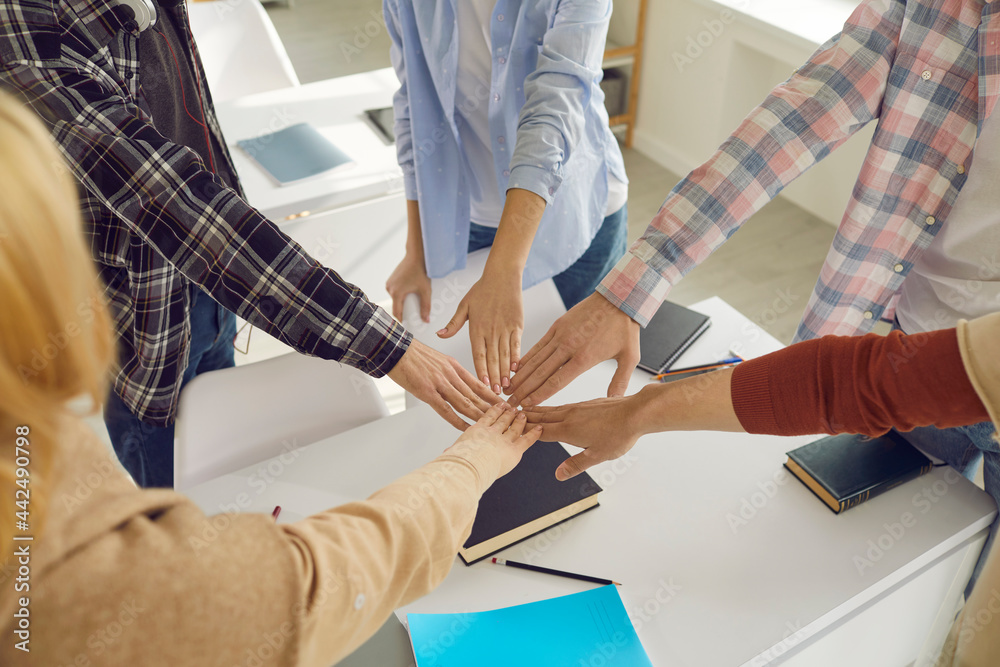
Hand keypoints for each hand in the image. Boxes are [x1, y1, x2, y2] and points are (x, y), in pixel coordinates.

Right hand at [386, 253, 431, 322]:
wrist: (416, 255)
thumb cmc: (421, 271)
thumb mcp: (426, 290)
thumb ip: (426, 307)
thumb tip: (426, 320)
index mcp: (396, 293)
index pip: (397, 313)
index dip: (401, 321)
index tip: (406, 327)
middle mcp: (390, 288)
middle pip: (395, 306)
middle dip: (403, 312)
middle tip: (411, 317)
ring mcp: (389, 283)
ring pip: (394, 299)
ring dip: (401, 303)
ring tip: (411, 305)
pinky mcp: (390, 279)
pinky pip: (394, 291)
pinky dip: (400, 295)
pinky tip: (408, 295)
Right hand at [388, 339, 501, 429]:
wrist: (395, 349)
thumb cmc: (413, 355)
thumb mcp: (438, 360)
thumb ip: (450, 372)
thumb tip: (459, 383)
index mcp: (454, 366)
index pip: (479, 384)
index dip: (493, 395)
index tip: (504, 404)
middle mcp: (451, 375)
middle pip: (476, 395)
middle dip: (492, 408)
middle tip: (506, 418)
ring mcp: (440, 384)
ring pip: (465, 403)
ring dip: (480, 416)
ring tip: (493, 425)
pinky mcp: (427, 392)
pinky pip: (446, 410)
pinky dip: (458, 421)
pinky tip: (467, 428)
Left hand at [437, 270, 522, 394]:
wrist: (502, 276)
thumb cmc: (482, 290)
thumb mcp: (464, 306)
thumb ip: (453, 324)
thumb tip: (439, 335)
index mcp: (477, 328)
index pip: (478, 354)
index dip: (481, 369)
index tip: (482, 383)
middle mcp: (491, 330)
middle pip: (493, 358)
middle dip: (494, 377)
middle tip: (495, 393)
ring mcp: (505, 328)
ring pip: (505, 354)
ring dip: (506, 371)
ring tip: (507, 386)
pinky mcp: (517, 325)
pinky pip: (517, 344)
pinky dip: (517, 357)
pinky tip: (517, 369)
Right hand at [446, 403, 541, 477]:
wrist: (469, 465)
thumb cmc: (458, 461)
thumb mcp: (452, 453)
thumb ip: (452, 451)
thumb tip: (446, 451)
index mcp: (476, 431)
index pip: (487, 418)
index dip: (494, 411)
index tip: (498, 406)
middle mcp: (492, 432)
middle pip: (502, 420)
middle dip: (508, 413)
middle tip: (513, 408)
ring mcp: (504, 439)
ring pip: (514, 427)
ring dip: (519, 420)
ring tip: (523, 414)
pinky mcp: (514, 449)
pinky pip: (526, 440)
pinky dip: (533, 433)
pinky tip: (539, 428)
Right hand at [507, 293, 639, 406]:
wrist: (618, 298)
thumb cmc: (624, 328)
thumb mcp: (630, 357)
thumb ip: (621, 381)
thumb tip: (616, 401)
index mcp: (584, 357)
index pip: (557, 381)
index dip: (540, 395)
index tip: (527, 405)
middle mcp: (568, 347)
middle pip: (541, 373)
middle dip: (524, 390)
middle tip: (511, 402)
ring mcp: (560, 335)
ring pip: (535, 359)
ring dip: (520, 376)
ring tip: (507, 389)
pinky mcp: (557, 326)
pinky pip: (538, 345)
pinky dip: (526, 358)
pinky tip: (516, 368)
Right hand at [523, 395, 643, 479]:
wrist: (636, 412)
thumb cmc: (619, 435)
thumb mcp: (597, 456)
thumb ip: (576, 464)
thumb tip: (559, 474)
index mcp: (568, 430)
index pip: (540, 431)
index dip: (525, 431)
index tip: (511, 429)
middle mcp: (570, 416)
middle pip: (542, 417)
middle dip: (526, 418)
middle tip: (509, 415)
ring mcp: (578, 407)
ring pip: (551, 410)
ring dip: (536, 411)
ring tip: (525, 410)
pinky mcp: (587, 403)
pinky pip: (562, 405)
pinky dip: (551, 407)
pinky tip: (553, 409)